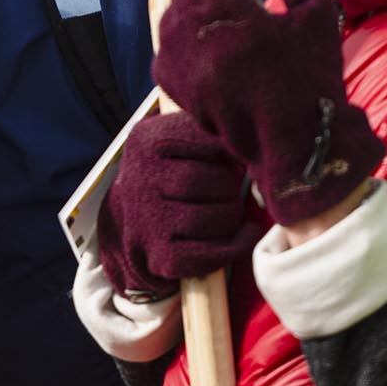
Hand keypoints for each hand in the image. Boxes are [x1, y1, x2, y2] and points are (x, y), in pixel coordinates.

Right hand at [95, 110, 262, 297]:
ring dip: (234, 214)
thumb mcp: (176, 138)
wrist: (130, 218)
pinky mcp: (159, 255)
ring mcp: (148, 220)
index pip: (208, 141)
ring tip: (232, 208)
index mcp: (147, 141)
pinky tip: (245, 234)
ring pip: (214, 218)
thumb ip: (208, 130)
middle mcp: (141, 179)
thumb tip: (256, 139)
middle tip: (232, 187)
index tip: (234, 158)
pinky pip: (208, 255)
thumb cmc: (169, 171)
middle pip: (212, 182)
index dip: (231, 152)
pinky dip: (236, 245)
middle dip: (232, 186)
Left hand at [153, 0, 385, 226]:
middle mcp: (196, 35)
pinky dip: (185, 40)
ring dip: (193, 10)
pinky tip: (214, 52)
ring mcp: (178, 62)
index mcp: (233, 13)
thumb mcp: (316, 13)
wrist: (293, 145)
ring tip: (228, 28)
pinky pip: (167, 44)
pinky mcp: (171, 84)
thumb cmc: (310, 77)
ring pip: (172, 14)